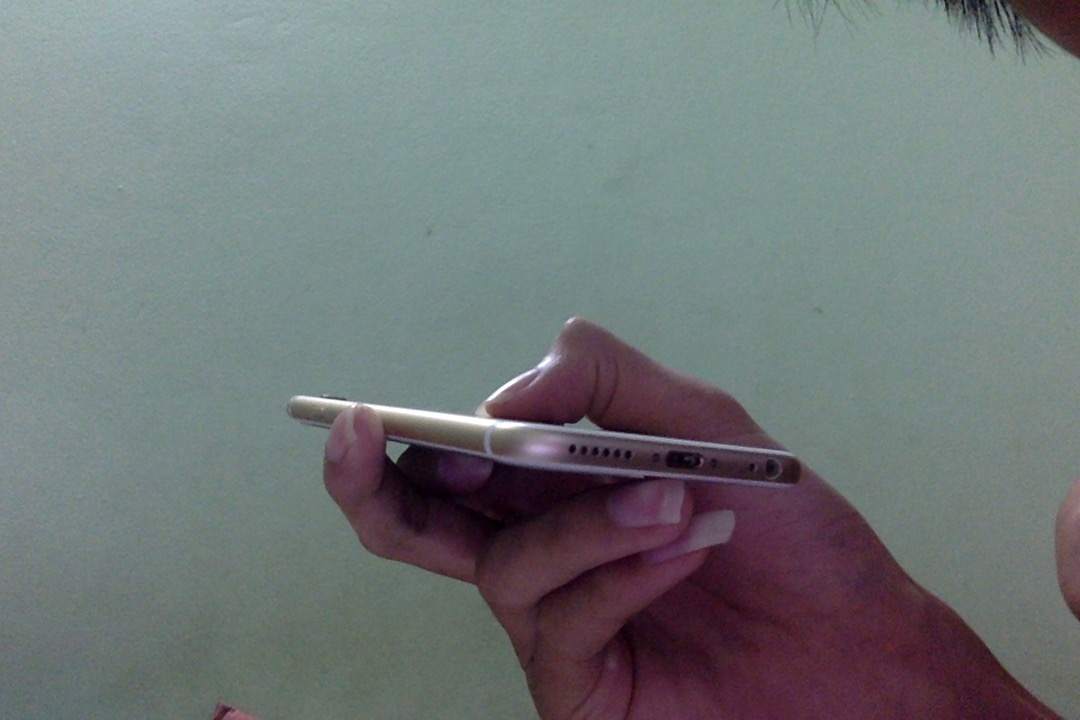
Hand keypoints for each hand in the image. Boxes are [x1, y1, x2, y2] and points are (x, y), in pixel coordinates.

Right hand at [322, 318, 1059, 718]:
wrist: (856, 640)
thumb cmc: (786, 534)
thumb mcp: (705, 424)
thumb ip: (609, 384)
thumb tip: (505, 396)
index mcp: (556, 491)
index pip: (454, 464)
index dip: (398, 442)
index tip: (362, 415)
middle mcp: (541, 554)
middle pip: (421, 528)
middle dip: (375, 489)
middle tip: (357, 441)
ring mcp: (556, 624)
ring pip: (506, 564)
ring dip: (585, 522)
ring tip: (673, 501)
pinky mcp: (579, 687)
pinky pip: (563, 621)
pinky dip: (620, 572)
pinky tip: (681, 549)